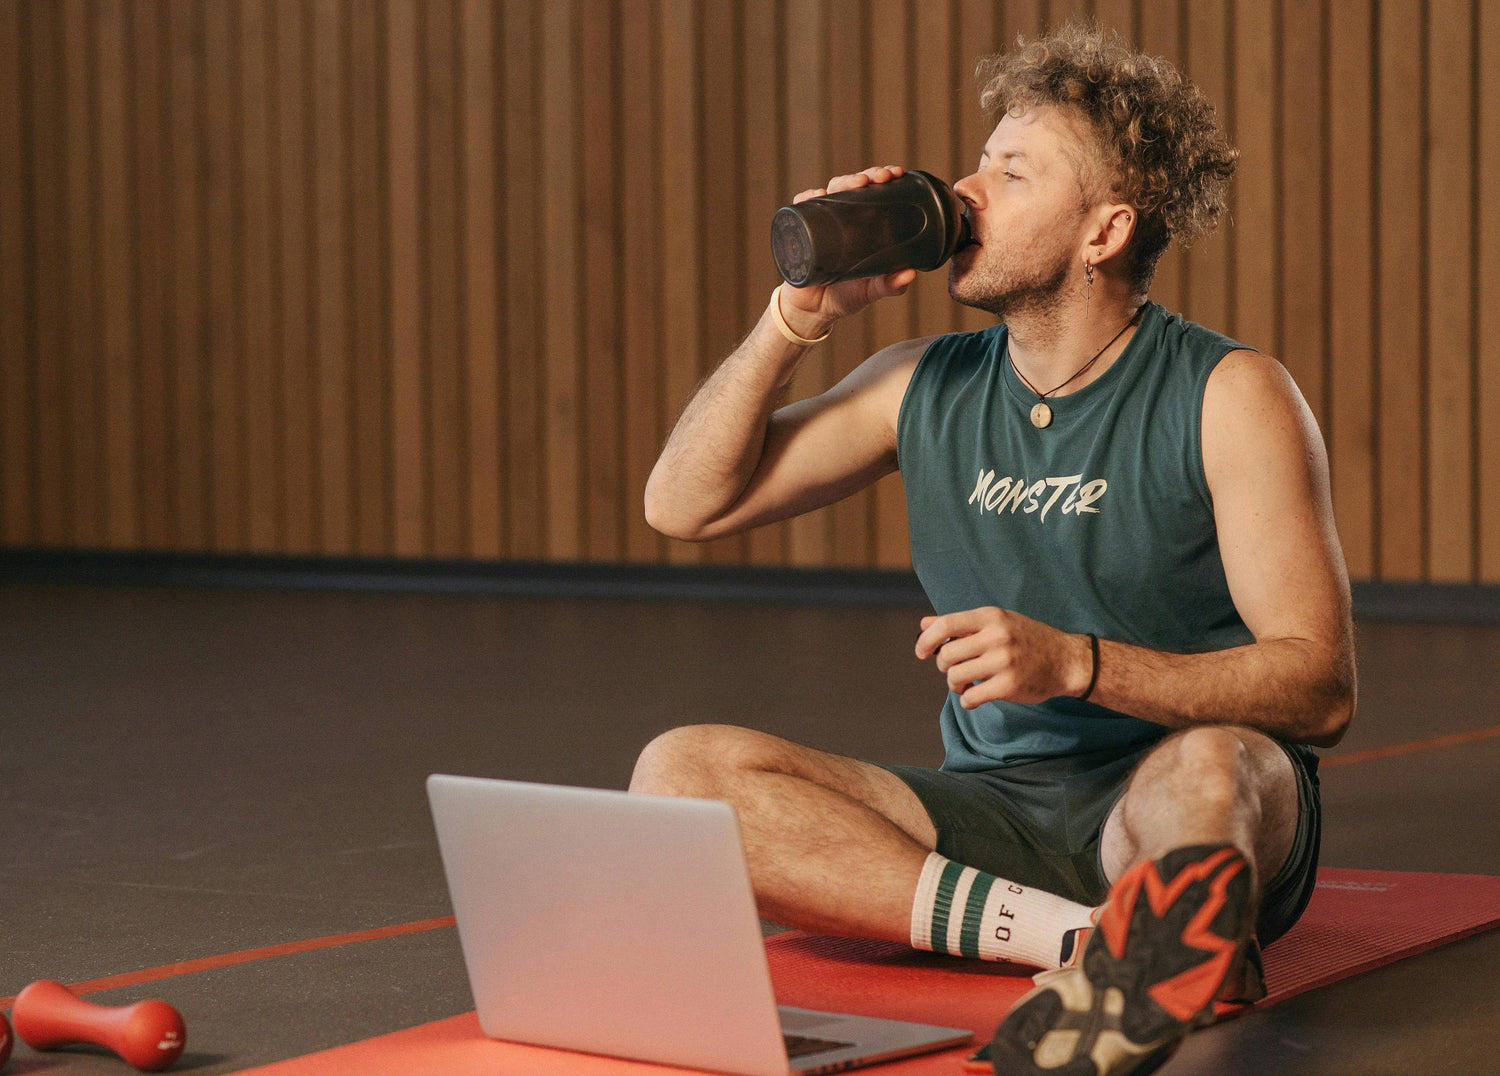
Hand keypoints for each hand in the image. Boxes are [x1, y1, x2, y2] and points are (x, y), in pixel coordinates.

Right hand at [777, 166, 919, 333]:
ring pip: (830, 191)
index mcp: (861, 225)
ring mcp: (820, 223)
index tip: (896, 174)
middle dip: (867, 176)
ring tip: (857, 183)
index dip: (883, 179)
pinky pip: (800, 209)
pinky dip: (806, 199)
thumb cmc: (845, 296)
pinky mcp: (800, 232)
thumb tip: (910, 274)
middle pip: (852, 186)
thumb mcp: (871, 290)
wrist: (813, 310)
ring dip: (843, 182)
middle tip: (882, 178)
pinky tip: (815, 196)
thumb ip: (890, 284)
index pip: (873, 193)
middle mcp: (841, 219)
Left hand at [915, 607, 1090, 708]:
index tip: (921, 652)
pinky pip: (971, 697)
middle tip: (954, 670)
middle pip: (947, 655)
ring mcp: (1003, 661)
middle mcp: (996, 636)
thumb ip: (959, 624)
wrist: (1066, 660)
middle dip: (943, 666)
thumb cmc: (1026, 639)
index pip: (945, 625)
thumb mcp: (996, 622)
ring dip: (954, 684)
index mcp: (990, 617)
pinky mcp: (1009, 685)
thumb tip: (924, 625)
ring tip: (965, 684)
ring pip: (955, 676)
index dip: (926, 640)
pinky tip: (974, 696)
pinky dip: (967, 700)